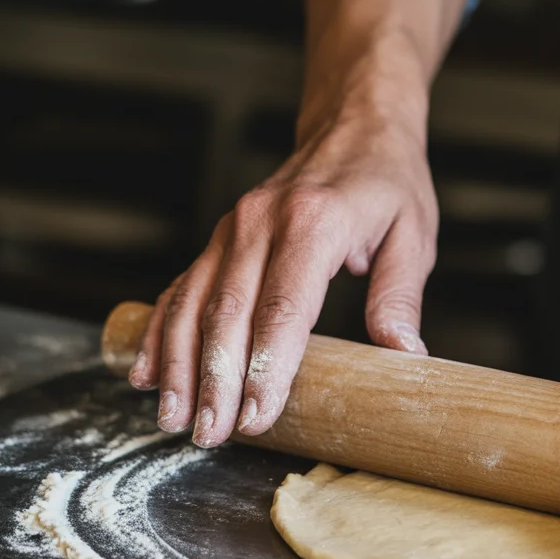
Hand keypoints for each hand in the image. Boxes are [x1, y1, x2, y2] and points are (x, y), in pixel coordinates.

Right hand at [126, 107, 437, 447]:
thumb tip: (404, 357)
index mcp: (314, 223)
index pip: (282, 308)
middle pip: (227, 313)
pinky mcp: (220, 239)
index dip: (266, 367)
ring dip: (178, 365)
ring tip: (174, 418)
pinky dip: (160, 332)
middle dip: (214, 380)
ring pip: (194, 304)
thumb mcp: (413, 234)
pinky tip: (146, 373)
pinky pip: (182, 288)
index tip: (257, 416)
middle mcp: (262, 222)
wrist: (353, 124)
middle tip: (209, 434)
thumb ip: (400, 296)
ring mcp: (233, 229)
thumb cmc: (387, 182)